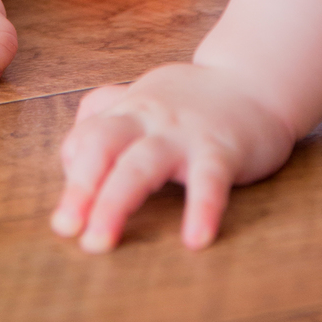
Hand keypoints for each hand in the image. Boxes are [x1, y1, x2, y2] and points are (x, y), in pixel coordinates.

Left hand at [51, 62, 294, 252]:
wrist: (256, 79)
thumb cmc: (193, 99)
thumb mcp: (144, 98)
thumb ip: (106, 116)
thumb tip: (71, 153)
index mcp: (129, 111)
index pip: (85, 139)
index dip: (71, 175)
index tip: (66, 217)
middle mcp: (149, 118)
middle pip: (102, 146)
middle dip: (79, 188)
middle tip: (65, 229)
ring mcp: (184, 133)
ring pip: (142, 164)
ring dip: (115, 203)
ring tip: (99, 242)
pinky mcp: (222, 148)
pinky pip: (209, 179)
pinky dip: (201, 208)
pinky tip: (195, 239)